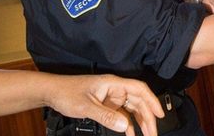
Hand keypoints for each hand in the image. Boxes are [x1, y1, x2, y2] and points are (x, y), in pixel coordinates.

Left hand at [45, 74, 163, 135]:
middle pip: (138, 102)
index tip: (160, 114)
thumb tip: (125, 126)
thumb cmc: (67, 92)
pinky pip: (122, 115)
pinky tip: (131, 134)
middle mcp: (115, 90)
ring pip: (132, 109)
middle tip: (153, 133)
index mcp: (113, 84)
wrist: (52, 93)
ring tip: (147, 135)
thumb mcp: (86, 106)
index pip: (139, 89)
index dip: (152, 100)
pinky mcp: (107, 106)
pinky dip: (128, 125)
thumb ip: (106, 116)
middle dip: (148, 117)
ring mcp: (112, 98)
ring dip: (140, 122)